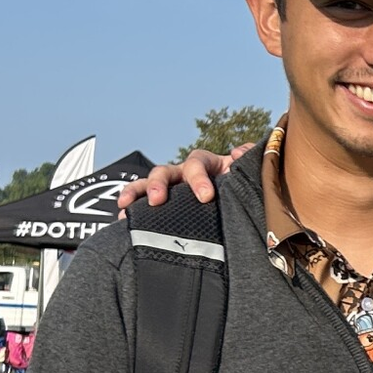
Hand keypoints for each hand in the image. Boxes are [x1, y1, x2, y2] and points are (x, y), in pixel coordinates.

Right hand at [117, 144, 250, 210]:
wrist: (243, 200)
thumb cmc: (245, 185)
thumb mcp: (250, 172)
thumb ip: (250, 160)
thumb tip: (238, 153)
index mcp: (207, 165)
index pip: (197, 164)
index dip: (198, 179)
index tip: (206, 197)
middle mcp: (184, 174)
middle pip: (165, 172)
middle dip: (159, 185)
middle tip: (158, 201)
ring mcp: (172, 189)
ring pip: (149, 184)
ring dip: (137, 193)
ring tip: (126, 209)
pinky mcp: (166, 205)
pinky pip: (144, 203)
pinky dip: (132, 208)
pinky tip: (122, 219)